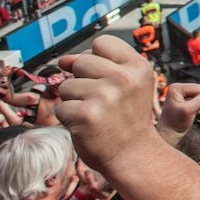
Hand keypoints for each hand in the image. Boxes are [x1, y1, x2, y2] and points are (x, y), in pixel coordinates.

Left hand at [54, 36, 161, 173]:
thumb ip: (100, 65)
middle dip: (82, 80)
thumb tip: (64, 60)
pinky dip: (69, 118)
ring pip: (66, 85)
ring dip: (74, 100)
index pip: (101, 43)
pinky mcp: (85, 115)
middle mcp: (123, 79)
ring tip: (96, 114)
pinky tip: (88, 126)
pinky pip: (61, 107)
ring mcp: (104, 96)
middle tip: (101, 100)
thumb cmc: (127, 119)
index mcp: (138, 67)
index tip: (106, 77)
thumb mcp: (129, 85)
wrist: (134, 156)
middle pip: (80, 61)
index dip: (97, 59)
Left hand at [157, 82, 199, 135]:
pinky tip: (191, 112)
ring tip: (190, 113)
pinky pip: (199, 100)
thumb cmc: (175, 122)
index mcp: (177, 87)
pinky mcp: (186, 99)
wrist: (170, 133)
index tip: (191, 109)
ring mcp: (182, 94)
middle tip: (191, 112)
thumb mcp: (189, 110)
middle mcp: (179, 88)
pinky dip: (198, 107)